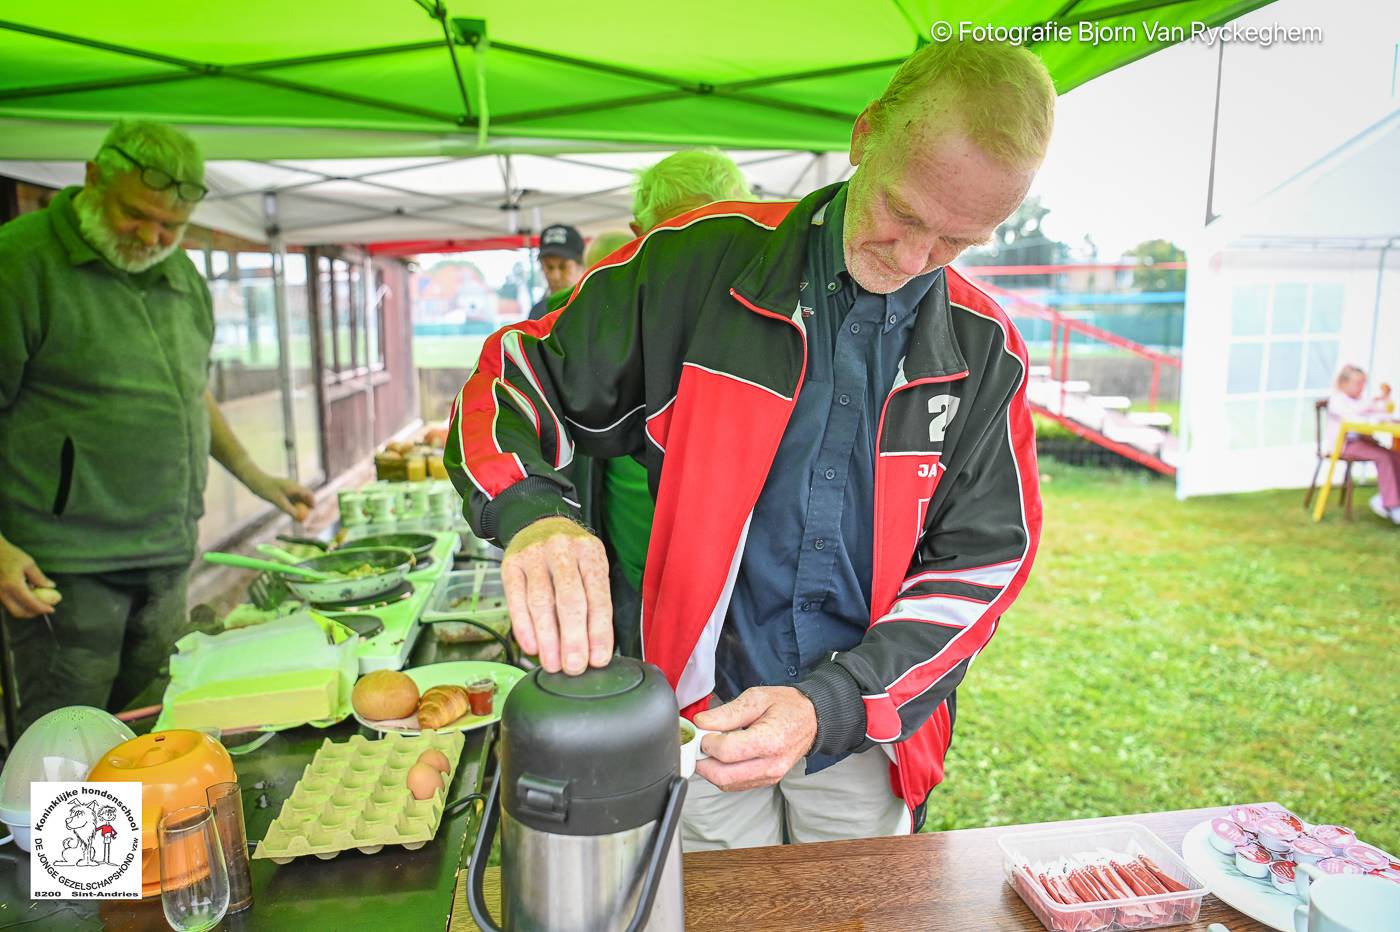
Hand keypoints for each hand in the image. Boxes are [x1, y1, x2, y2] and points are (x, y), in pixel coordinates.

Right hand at [0, 538, 57, 618]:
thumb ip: (39, 577)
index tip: (51, 609)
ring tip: (36, 599)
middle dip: (33, 613)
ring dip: (25, 609)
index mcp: (13, 585)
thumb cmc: (9, 555)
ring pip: (12, 609)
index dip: (43, 608)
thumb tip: (50, 587)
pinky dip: (18, 603)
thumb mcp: (28, 563)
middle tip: (44, 608)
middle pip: (19, 612)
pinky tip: (25, 594)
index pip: (31, 603)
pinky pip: (7, 604)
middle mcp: (3, 593)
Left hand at [246, 472, 314, 520]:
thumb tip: (298, 517)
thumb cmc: (266, 489)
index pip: (308, 493)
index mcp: (294, 486)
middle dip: (306, 505)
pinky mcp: (282, 491)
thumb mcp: (278, 501)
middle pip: (304, 496)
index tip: (313, 510)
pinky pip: (290, 499)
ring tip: (298, 516)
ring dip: (299, 506)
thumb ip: (288, 509)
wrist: (255, 481)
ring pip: (297, 498)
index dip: (312, 502)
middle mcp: (292, 487)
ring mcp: (287, 489)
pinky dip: (292, 505)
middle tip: (306, 516)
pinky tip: (290, 512)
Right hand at [501, 516, 611, 674]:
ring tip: (552, 664)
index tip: (598, 659)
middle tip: (574, 667)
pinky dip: (524, 627)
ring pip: (541, 602)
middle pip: (569, 599)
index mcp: (590, 552)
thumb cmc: (570, 555)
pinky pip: (516, 599)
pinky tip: (532, 647)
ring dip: (547, 638)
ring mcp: (534, 556)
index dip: (599, 631)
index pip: (598, 596)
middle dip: (573, 638)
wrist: (538, 523)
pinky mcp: (511, 564)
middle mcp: (562, 550)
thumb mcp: (590, 566)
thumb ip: (594, 600)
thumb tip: (594, 647)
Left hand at [693, 687, 817, 790]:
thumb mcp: (756, 698)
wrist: (812, 719)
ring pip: (726, 784)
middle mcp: (771, 765)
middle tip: (699, 743)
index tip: (703, 731)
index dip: (707, 741)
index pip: (727, 751)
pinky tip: (723, 757)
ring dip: (711, 769)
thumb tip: (701, 723)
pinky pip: (735, 785)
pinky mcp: (765, 782)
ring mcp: (769, 777)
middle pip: (723, 776)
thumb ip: (727, 713)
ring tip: (712, 748)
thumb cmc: (787, 706)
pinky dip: (722, 773)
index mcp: (770, 740)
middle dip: (702, 761)